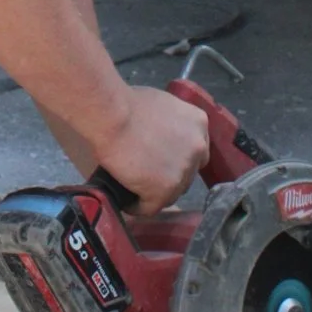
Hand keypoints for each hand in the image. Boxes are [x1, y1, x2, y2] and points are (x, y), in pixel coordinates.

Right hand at [92, 86, 209, 213]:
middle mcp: (198, 148)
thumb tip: (161, 138)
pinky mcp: (165, 191)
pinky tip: (126, 201)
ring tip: (133, 188)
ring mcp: (184, 172)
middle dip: (168, 176)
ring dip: (153, 192)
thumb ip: (171, 124)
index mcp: (198, 123)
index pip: (196, 151)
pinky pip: (151, 207)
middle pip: (187, 174)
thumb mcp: (161, 105)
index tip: (161, 160)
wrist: (112, 115)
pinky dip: (138, 206)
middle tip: (145, 172)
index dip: (177, 158)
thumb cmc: (126, 104)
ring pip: (171, 193)